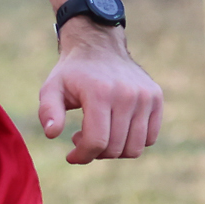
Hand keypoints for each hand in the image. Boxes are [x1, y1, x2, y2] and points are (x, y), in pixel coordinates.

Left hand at [38, 19, 162, 163]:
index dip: (82, 156)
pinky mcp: (156, 98)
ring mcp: (145, 96)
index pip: (96, 141)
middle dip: (95, 152)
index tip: (71, 156)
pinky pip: (149, 138)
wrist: (99, 47)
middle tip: (81, 138)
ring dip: (114, 150)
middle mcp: (127, 94)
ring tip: (99, 134)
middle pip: (115, 148)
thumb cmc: (72, 73)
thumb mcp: (51, 88)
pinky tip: (116, 130)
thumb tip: (52, 134)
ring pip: (135, 148)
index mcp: (100, 93)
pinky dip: (132, 142)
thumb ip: (48, 111)